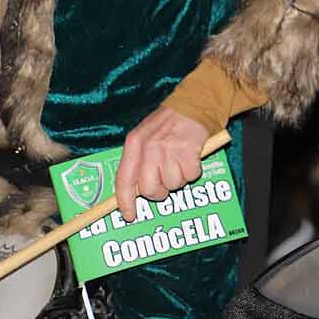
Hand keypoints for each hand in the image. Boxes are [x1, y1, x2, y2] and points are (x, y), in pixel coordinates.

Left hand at [115, 107, 208, 221]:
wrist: (194, 104)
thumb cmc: (169, 124)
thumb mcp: (145, 136)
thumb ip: (137, 160)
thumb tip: (133, 191)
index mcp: (134, 143)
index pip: (124, 180)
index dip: (125, 202)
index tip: (129, 215)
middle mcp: (149, 147)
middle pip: (148, 189)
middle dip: (159, 193)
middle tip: (166, 185)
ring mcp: (169, 149)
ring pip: (172, 184)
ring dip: (179, 179)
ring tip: (180, 162)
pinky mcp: (188, 151)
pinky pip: (190, 176)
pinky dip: (193, 171)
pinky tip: (192, 157)